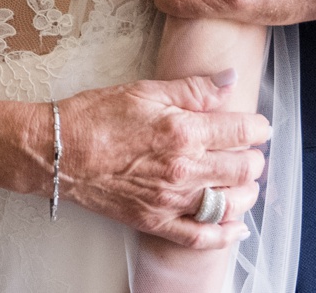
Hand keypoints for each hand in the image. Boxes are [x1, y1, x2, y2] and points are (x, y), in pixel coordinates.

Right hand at [59, 69, 268, 248]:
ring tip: (244, 181)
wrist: (57, 152)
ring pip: (230, 204)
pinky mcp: (156, 221)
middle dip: (254, 158)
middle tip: (249, 150)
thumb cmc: (95, 117)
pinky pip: (201, 237)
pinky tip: (237, 227)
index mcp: (183, 132)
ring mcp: (171, 200)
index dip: (258, 127)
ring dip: (246, 193)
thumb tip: (230, 78)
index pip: (242, 131)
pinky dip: (225, 235)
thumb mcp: (145, 91)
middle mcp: (183, 169)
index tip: (258, 125)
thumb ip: (193, 88)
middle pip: (243, 169)